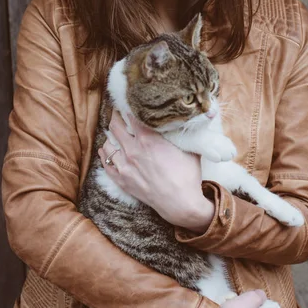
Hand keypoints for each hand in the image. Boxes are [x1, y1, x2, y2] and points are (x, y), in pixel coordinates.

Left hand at [98, 110, 214, 229]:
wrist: (180, 204)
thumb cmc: (187, 176)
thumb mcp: (191, 148)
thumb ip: (188, 131)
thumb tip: (203, 114)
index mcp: (148, 139)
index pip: (130, 115)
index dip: (128, 107)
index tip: (129, 103)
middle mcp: (133, 151)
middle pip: (114, 126)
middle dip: (116, 117)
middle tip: (119, 113)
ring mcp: (125, 166)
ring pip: (107, 145)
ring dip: (110, 137)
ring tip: (114, 133)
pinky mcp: (123, 180)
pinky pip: (106, 164)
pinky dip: (104, 155)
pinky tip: (106, 150)